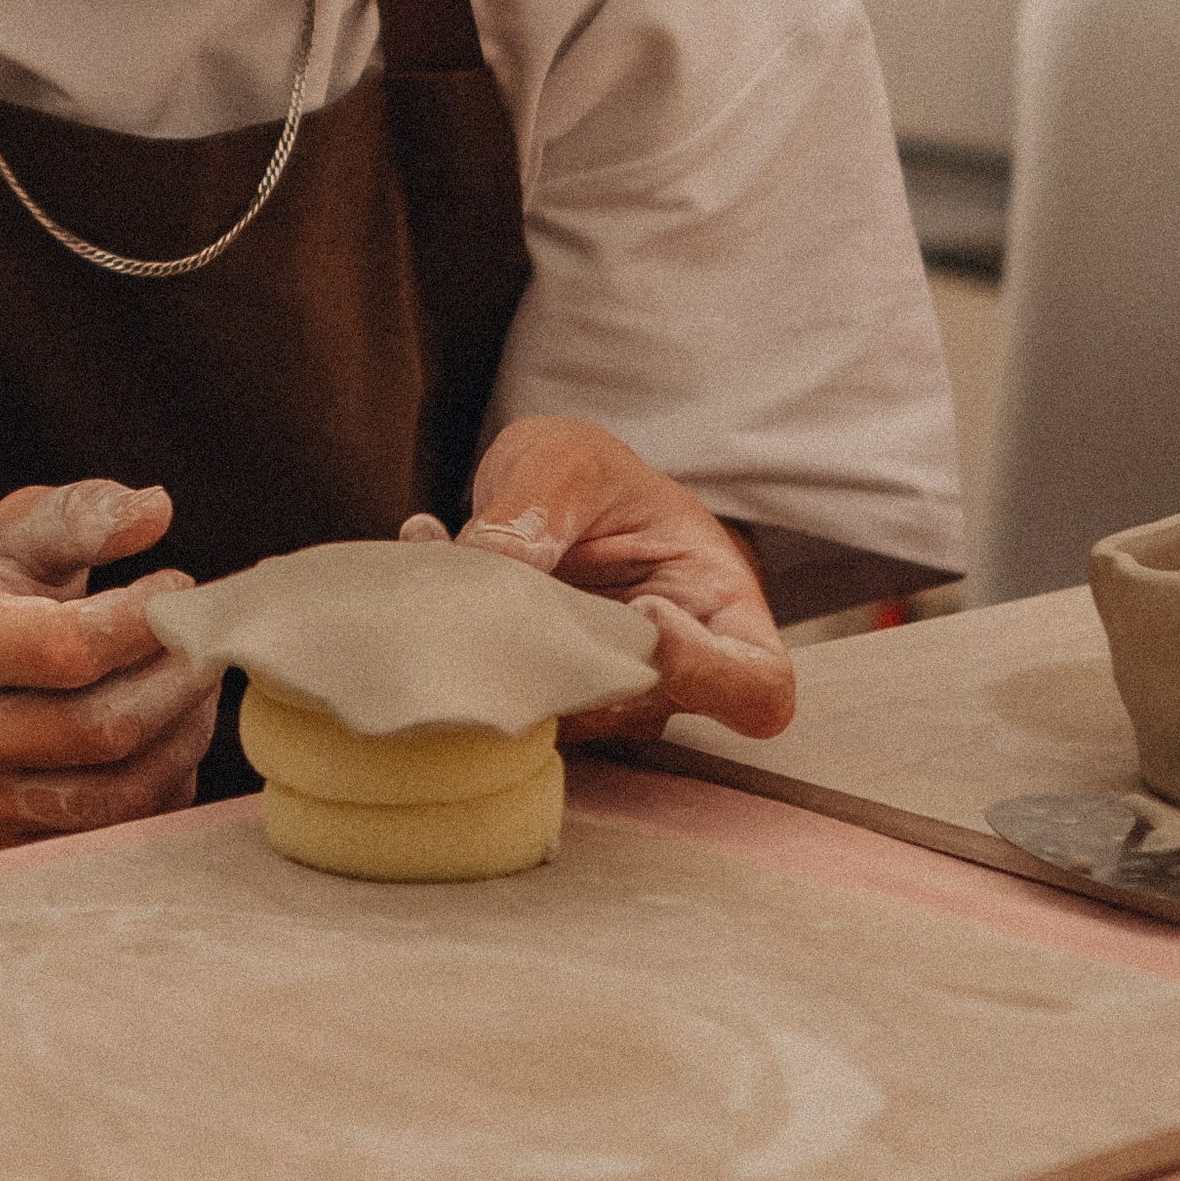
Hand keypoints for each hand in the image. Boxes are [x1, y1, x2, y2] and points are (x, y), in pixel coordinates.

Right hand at [0, 480, 223, 853]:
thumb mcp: (3, 538)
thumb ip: (79, 516)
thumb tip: (156, 511)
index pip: (72, 646)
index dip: (148, 621)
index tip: (180, 589)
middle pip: (104, 729)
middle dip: (181, 683)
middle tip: (208, 643)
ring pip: (118, 794)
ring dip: (184, 739)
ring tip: (196, 689)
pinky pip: (112, 833)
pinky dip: (163, 786)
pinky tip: (167, 736)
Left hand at [402, 414, 796, 742]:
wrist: (540, 493)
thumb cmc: (588, 474)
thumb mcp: (569, 465)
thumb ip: (538, 513)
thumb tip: (492, 570)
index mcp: (718, 606)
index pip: (755, 687)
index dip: (707, 673)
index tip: (645, 616)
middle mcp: (673, 670)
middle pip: (646, 710)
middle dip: (569, 665)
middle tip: (505, 603)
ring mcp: (606, 693)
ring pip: (565, 715)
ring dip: (499, 655)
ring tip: (445, 567)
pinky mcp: (541, 699)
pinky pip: (504, 699)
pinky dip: (458, 650)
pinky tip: (424, 564)